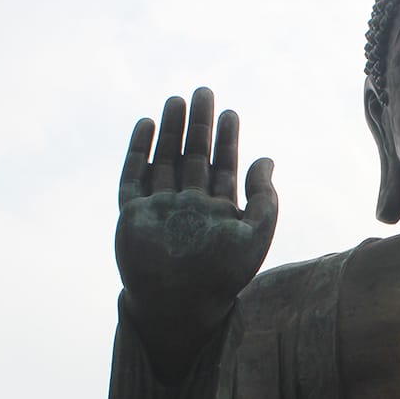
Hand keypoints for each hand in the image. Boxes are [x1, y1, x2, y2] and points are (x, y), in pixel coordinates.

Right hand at [115, 88, 276, 368]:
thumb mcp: (255, 237)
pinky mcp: (133, 215)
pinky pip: (133, 177)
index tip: (230, 112)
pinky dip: (138, 151)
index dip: (227, 140)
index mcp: (218, 212)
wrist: (179, 306)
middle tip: (203, 92)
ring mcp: (160, 209)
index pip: (223, 167)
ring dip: (170, 131)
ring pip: (164, 160)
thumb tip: (266, 159)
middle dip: (199, 126)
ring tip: (176, 100)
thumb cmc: (221, 277)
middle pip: (193, 157)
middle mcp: (188, 206)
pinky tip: (146, 125)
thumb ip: (264, 199)